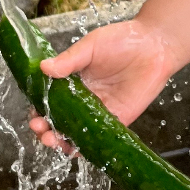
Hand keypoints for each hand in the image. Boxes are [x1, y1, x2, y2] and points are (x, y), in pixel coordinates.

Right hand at [27, 17, 179, 153]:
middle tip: (40, 129)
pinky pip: (99, 139)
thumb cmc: (123, 40)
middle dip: (46, 129)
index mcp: (74, 81)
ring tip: (52, 140)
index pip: (50, 100)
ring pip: (76, 133)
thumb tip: (43, 68)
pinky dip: (85, 148)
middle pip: (59, 121)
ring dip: (61, 141)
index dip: (39, 109)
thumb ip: (69, 60)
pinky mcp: (118, 120)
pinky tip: (75, 149)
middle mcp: (84, 99)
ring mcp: (100, 111)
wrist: (155, 45)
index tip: (33, 113)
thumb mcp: (91, 46)